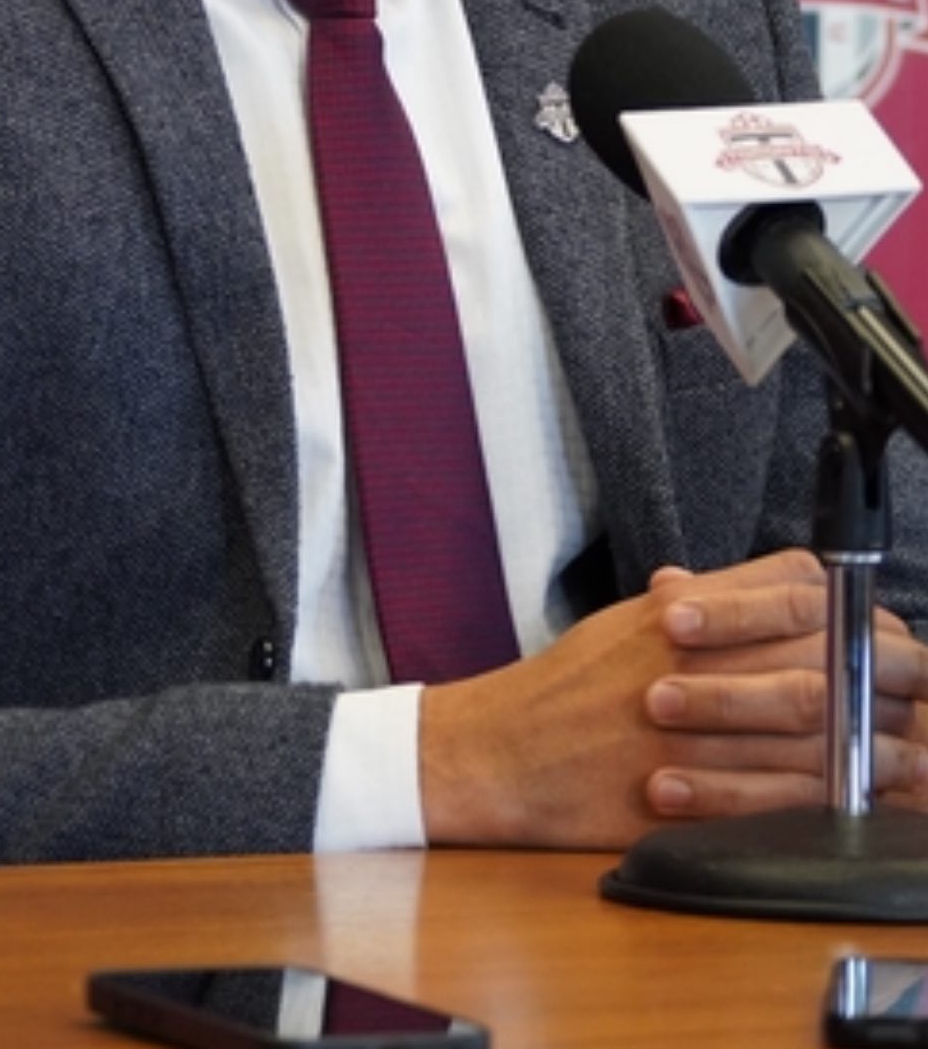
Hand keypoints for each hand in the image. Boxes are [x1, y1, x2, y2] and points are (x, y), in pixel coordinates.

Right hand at [418, 548, 927, 848]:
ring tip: (906, 747)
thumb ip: (706, 601)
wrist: (497, 754)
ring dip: (868, 738)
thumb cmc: (563, 689)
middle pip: (815, 651)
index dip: (852, 606)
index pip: (790, 587)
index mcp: (679, 613)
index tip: (884, 626)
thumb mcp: (629, 621)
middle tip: (917, 683)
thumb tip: (779, 586)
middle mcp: (687, 659)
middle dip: (879, 671)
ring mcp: (688, 728)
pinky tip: (855, 795)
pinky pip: (776, 793)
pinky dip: (825, 793)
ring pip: (807, 725)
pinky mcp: (685, 792)